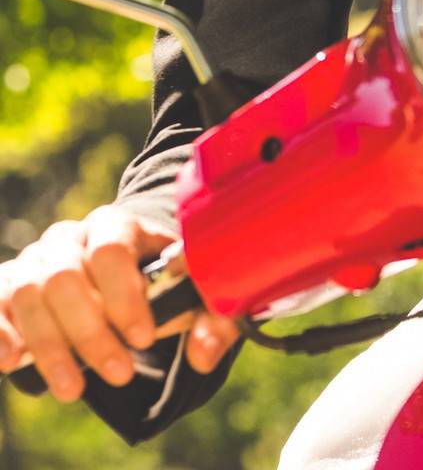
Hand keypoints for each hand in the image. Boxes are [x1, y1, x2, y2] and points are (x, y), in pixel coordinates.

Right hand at [0, 208, 238, 400]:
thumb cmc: (162, 285)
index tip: (144, 337)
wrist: (123, 278)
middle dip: (90, 333)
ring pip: (27, 294)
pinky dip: (1, 333)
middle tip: (119, 374)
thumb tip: (203, 354)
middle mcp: (71, 236)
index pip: (111, 251)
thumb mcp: (193, 293)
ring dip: (50, 348)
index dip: (124, 296)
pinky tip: (15, 363)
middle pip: (65, 276)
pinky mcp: (7, 286)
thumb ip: (210, 318)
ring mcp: (35, 259)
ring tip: (75, 390)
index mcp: (118, 225)